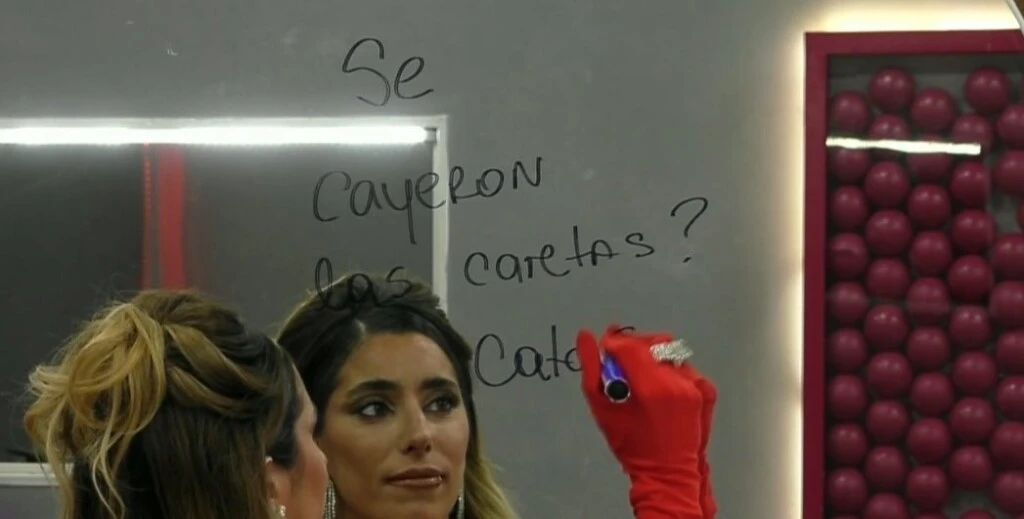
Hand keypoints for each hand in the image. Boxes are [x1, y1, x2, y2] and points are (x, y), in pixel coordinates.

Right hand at [577, 325, 714, 518]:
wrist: (669, 474)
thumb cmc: (631, 446)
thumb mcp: (603, 410)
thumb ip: (592, 370)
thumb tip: (584, 335)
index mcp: (652, 388)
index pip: (630, 346)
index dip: (613, 343)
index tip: (605, 349)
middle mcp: (678, 381)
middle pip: (651, 344)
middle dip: (632, 348)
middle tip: (621, 364)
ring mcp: (696, 384)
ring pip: (668, 353)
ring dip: (651, 358)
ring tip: (641, 379)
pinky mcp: (707, 389)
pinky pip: (683, 367)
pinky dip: (669, 371)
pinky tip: (661, 389)